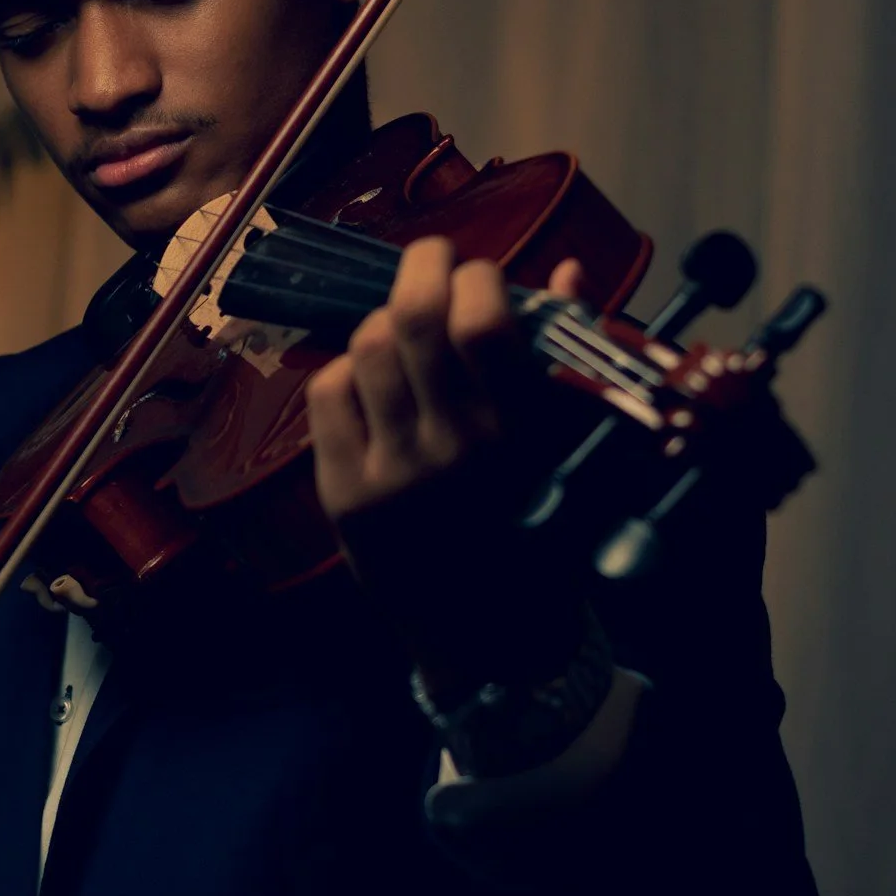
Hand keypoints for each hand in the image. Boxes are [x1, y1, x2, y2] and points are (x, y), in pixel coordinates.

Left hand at [306, 236, 585, 696]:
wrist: (486, 635)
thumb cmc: (540, 531)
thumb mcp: (567, 450)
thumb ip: (564, 358)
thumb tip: (564, 270)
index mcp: (518, 437)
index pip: (483, 325)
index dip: (477, 278)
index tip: (482, 274)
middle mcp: (451, 450)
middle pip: (413, 318)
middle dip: (422, 266)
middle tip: (433, 259)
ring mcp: (389, 473)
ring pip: (365, 347)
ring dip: (386, 320)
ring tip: (405, 329)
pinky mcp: (342, 493)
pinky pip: (327, 394)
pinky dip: (349, 372)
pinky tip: (373, 383)